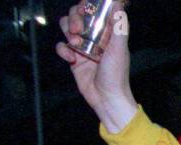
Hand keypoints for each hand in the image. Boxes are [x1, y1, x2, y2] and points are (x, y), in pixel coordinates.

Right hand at [54, 2, 137, 133]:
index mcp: (107, 33)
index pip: (94, 11)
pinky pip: (61, 46)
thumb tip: (117, 3)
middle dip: (75, 18)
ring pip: (66, 28)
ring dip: (67, 31)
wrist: (106, 99)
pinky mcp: (73, 58)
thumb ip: (119, 26)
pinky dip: (63, 50)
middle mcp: (94, 37)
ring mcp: (82, 47)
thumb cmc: (116, 75)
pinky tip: (71, 59)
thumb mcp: (119, 49)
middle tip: (78, 30)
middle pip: (77, 15)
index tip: (84, 7)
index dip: (87, 6)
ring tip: (75, 42)